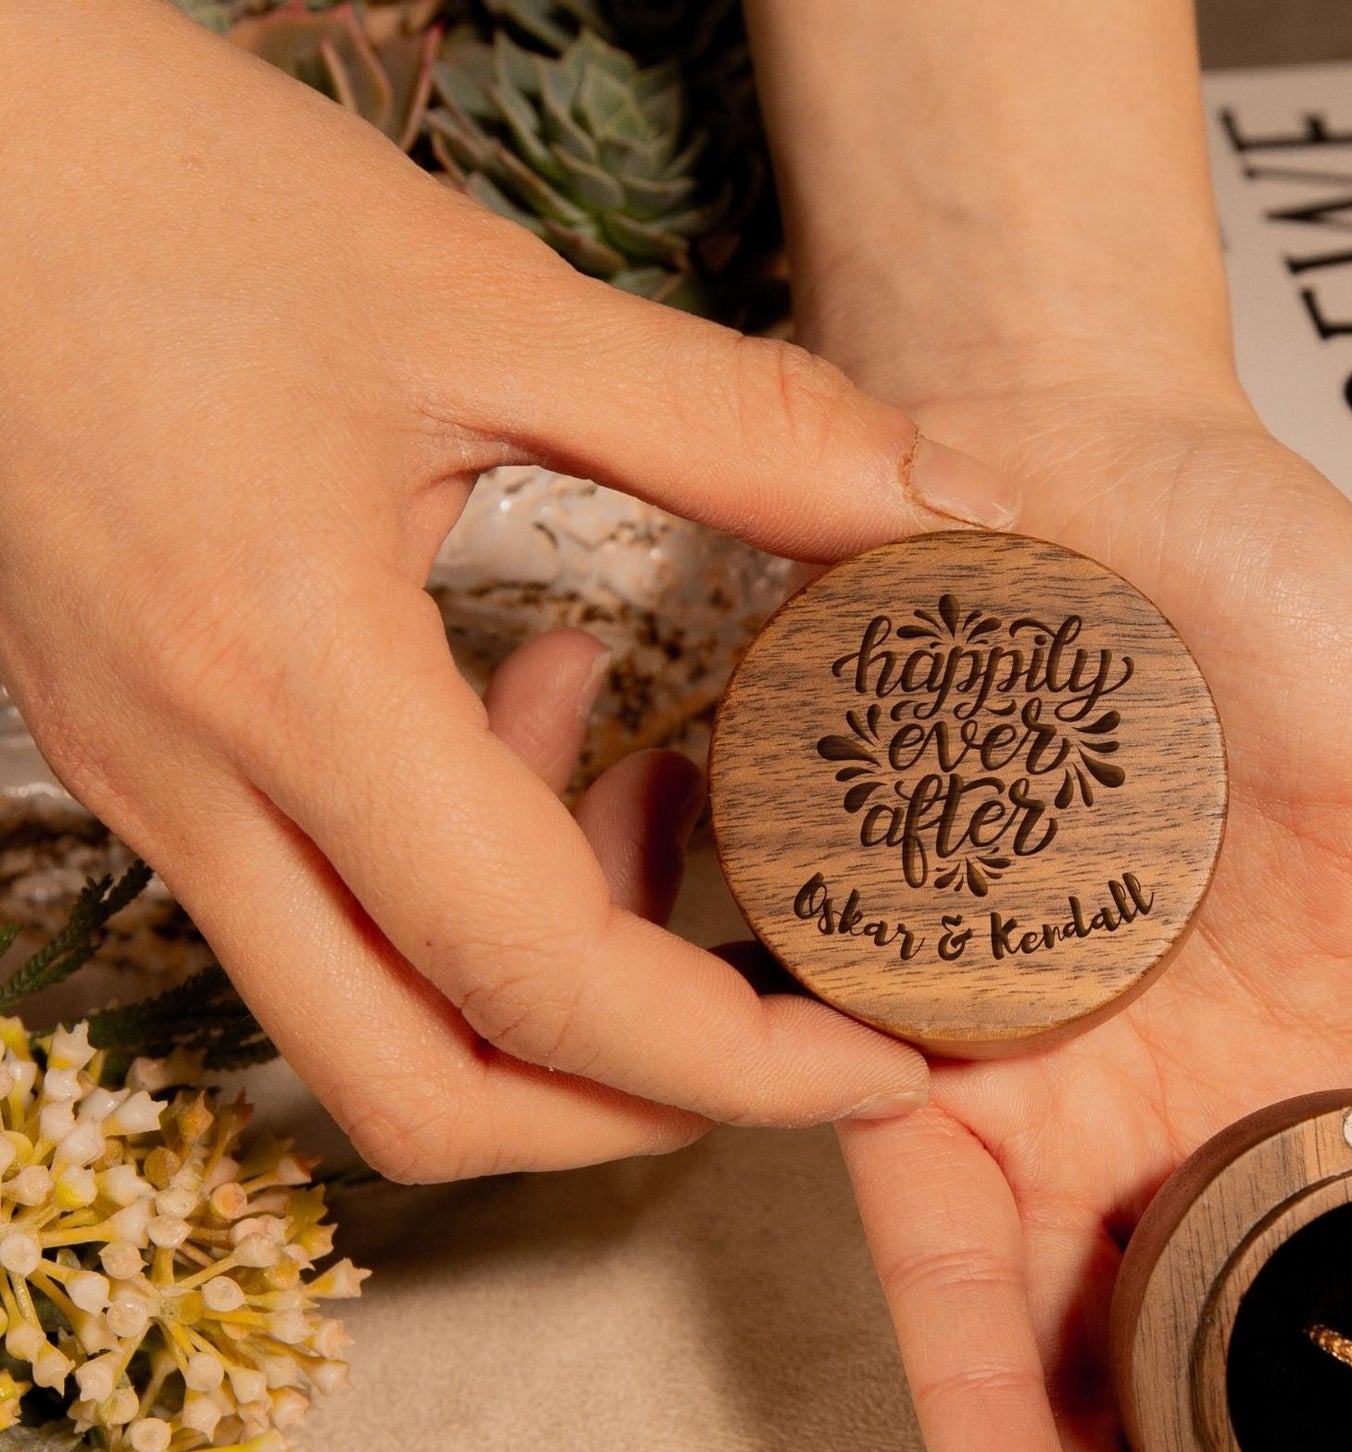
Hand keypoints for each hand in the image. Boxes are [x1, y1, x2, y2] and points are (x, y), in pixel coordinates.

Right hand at [0, 0, 1019, 1178]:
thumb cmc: (159, 189)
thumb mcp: (478, 299)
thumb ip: (733, 423)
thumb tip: (937, 509)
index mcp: (290, 681)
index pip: (542, 981)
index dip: (739, 1061)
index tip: (880, 1059)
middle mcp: (202, 786)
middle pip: (431, 1094)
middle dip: (643, 1103)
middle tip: (799, 1028)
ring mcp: (160, 793)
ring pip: (373, 1032)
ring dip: (559, 991)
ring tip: (673, 802)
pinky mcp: (155, 759)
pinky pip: (331, 917)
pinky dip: (476, 880)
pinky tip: (546, 709)